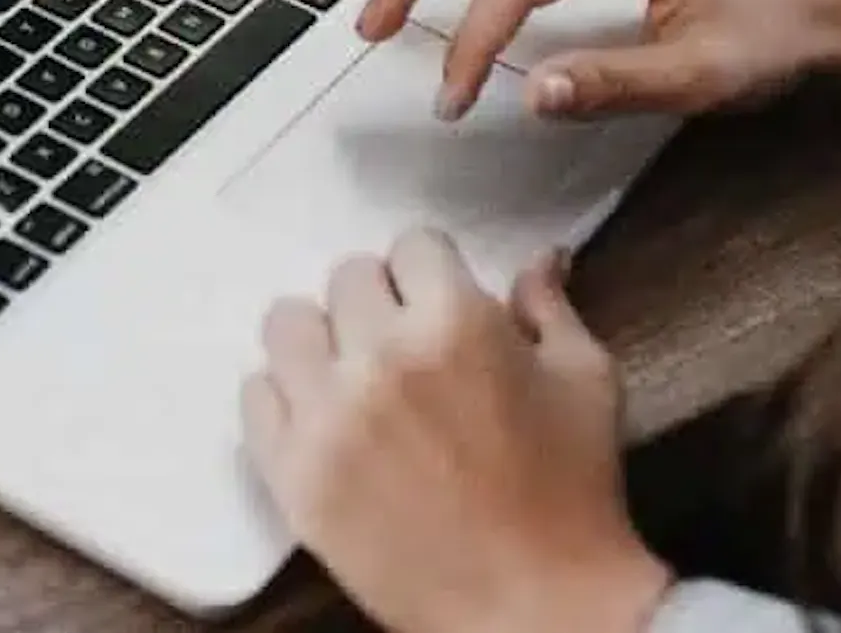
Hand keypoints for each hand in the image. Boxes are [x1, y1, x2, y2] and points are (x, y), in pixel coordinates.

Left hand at [241, 232, 671, 632]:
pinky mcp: (292, 474)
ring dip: (322, 340)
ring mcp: (327, 417)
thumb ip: (549, 308)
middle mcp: (380, 358)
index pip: (412, 245)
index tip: (439, 301)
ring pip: (286, 324)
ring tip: (352, 375)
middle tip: (403, 345)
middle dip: (380, 302)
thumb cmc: (571, 495)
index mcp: (456, 323)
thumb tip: (542, 256)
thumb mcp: (586, 382)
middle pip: (346, 278)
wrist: (534, 609)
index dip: (432, 273)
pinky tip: (323, 419)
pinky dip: (285, 399)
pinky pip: (254, 396)